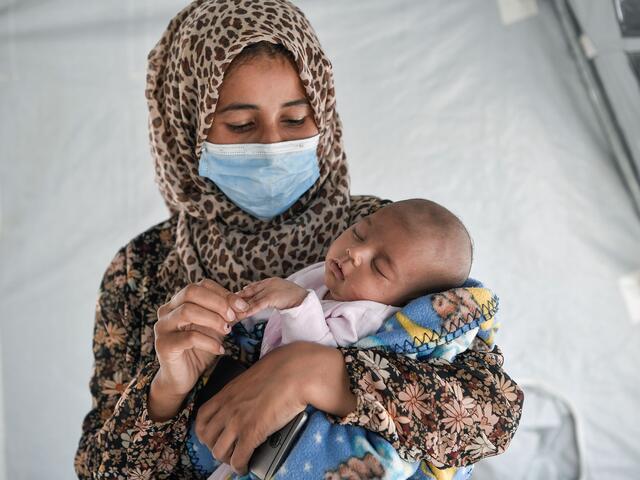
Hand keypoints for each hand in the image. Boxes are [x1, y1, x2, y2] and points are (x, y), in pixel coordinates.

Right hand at [148, 278, 249, 420]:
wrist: (183, 377)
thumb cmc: (199, 349)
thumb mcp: (215, 328)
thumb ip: (226, 315)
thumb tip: (245, 305)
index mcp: (178, 301)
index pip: (201, 285)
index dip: (223, 292)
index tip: (242, 305)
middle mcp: (167, 310)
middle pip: (191, 292)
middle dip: (217, 302)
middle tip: (233, 317)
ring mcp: (162, 327)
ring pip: (187, 311)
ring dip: (213, 320)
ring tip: (227, 331)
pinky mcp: (163, 345)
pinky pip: (189, 337)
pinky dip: (209, 342)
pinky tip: (220, 349)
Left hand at [194, 342, 357, 474]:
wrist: (296, 372)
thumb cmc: (282, 368)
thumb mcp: (255, 375)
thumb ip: (246, 387)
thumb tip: (253, 392)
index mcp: (227, 393)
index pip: (202, 417)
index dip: (204, 431)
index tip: (213, 435)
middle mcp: (227, 408)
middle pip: (207, 437)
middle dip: (214, 446)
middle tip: (227, 448)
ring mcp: (237, 421)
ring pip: (218, 451)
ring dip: (227, 458)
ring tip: (237, 459)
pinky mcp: (252, 434)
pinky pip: (238, 459)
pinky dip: (240, 466)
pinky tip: (246, 466)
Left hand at [237, 277, 307, 316]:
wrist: (305, 299)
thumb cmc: (294, 298)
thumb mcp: (279, 294)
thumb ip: (267, 295)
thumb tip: (252, 301)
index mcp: (269, 281)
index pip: (252, 288)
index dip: (241, 294)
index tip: (231, 300)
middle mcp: (268, 284)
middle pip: (249, 292)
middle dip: (237, 300)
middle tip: (226, 307)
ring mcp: (270, 290)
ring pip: (251, 300)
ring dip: (240, 307)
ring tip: (231, 314)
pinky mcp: (272, 298)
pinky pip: (257, 305)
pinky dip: (249, 310)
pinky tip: (241, 315)